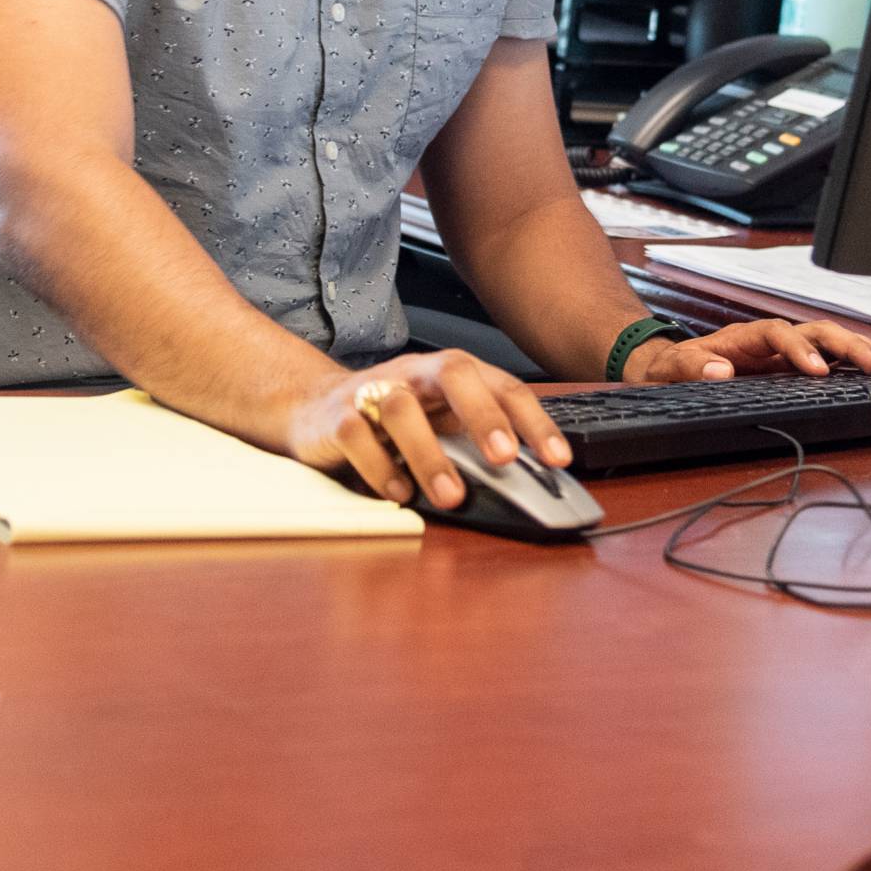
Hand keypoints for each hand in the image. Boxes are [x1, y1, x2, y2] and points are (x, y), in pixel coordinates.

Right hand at [284, 349, 571, 510]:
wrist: (313, 407)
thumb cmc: (392, 418)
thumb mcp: (440, 422)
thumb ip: (477, 442)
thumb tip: (530, 479)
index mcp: (449, 373)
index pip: (502, 385)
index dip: (533, 420)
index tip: (558, 458)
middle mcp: (415, 373)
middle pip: (454, 374)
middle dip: (483, 415)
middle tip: (505, 459)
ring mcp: (373, 391)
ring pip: (402, 408)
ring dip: (430, 455)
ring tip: (451, 497)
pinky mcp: (337, 418)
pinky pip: (358, 435)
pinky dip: (380, 467)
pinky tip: (400, 493)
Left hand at [622, 317, 870, 383]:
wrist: (667, 368)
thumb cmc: (669, 368)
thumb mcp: (667, 368)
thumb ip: (689, 367)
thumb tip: (719, 370)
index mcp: (743, 337)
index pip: (778, 334)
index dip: (799, 350)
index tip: (818, 372)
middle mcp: (770, 339)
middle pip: (815, 332)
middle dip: (849, 346)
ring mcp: (784, 352)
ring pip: (829, 343)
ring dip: (861, 351)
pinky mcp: (792, 368)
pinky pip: (829, 360)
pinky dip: (855, 363)